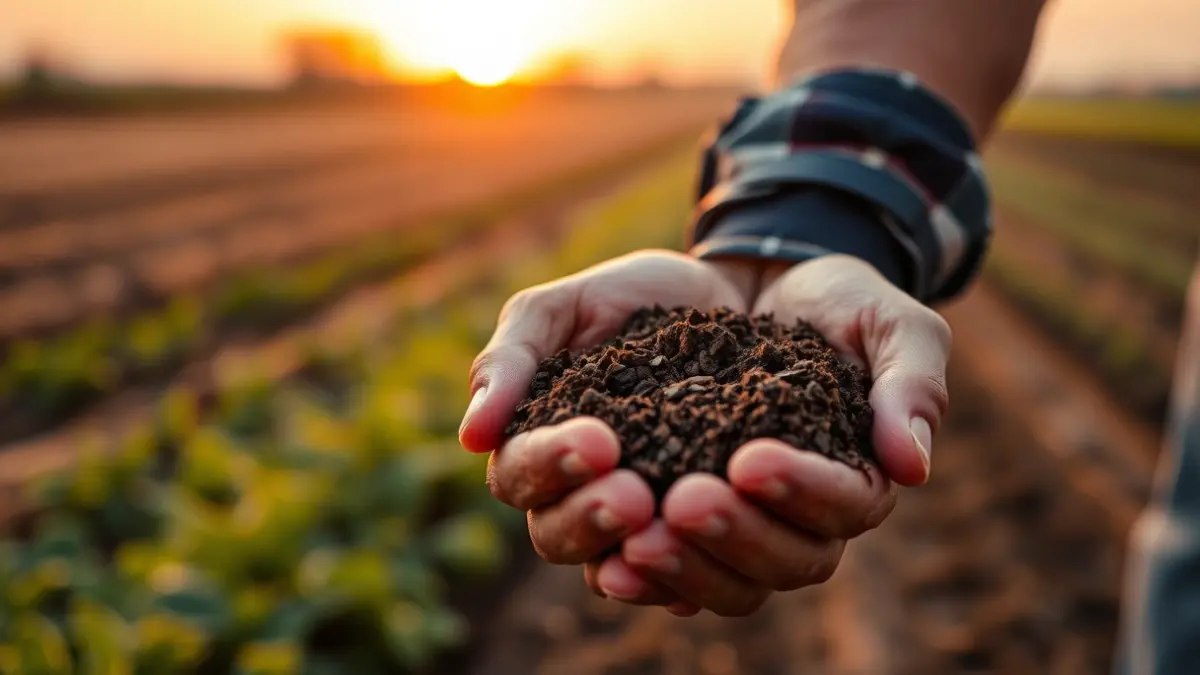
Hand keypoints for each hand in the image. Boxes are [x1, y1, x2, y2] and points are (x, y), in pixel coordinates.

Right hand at [459, 250, 757, 611]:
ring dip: (644, 560)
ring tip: (677, 521)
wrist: (733, 293)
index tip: (596, 442)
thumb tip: (470, 437)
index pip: (518, 477)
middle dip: (590, 520)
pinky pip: (695, 580)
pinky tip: (718, 563)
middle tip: (633, 496)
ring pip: (620, 571)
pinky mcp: (706, 531)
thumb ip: (514, 358)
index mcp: (538, 444)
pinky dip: (699, 579)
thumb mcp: (569, 306)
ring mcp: (642, 519)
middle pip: (558, 538)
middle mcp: (581, 495)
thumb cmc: (638, 297)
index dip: (548, 467)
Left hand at [616, 254, 951, 614]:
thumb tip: (912, 468)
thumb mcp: (888, 320)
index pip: (844, 508)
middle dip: (733, 537)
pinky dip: (640, 574)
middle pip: (781, 563)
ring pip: (722, 581)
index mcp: (855, 477)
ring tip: (635, 539)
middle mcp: (798, 519)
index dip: (802, 492)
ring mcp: (737, 524)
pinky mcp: (676, 516)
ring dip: (681, 567)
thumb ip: (912, 381)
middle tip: (683, 502)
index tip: (750, 460)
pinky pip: (665, 571)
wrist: (764, 285)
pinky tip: (610, 559)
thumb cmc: (838, 303)